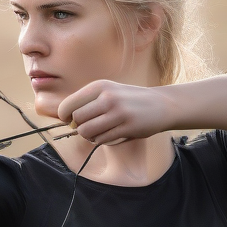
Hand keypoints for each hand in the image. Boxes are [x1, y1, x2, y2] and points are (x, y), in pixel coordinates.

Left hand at [57, 80, 174, 144]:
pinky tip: (112, 134)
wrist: (162, 104)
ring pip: (86, 132)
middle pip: (76, 120)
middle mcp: (108, 97)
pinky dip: (102, 140)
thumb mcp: (108, 92)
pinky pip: (102, 140)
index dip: (64, 116)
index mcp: (99, 86)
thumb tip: (65, 120)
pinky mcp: (127, 127)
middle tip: (89, 127)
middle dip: (79, 127)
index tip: (70, 120)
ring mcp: (118, 112)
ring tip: (99, 132)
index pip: (67, 105)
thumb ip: (87, 102)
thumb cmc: (128, 100)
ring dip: (89, 136)